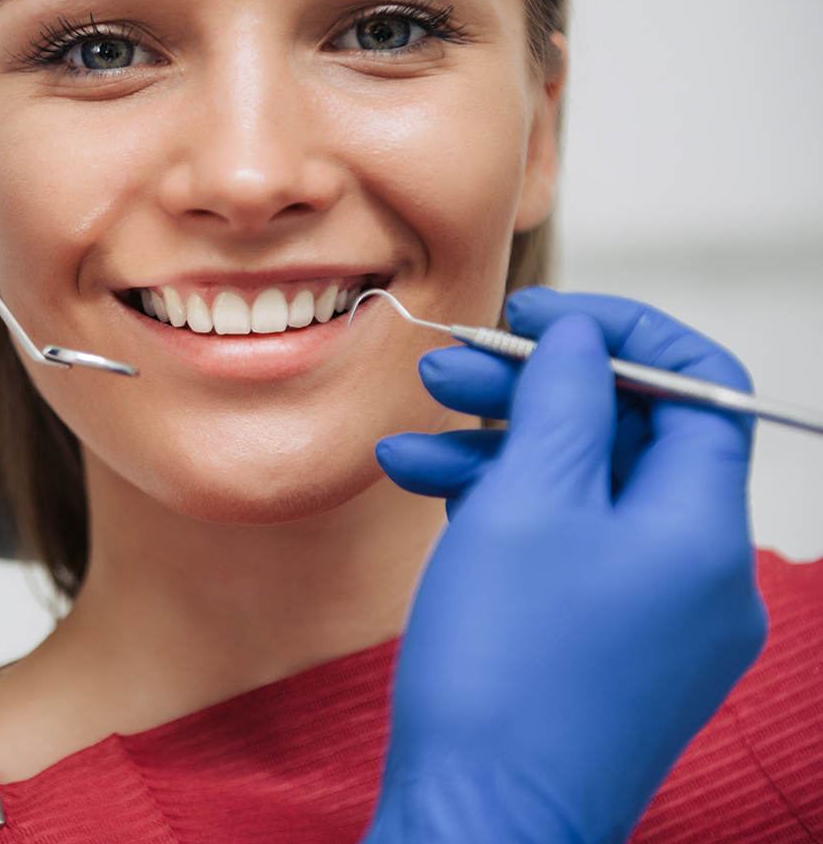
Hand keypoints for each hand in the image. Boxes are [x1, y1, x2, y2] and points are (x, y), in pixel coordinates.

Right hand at [363, 289, 767, 843]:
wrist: (482, 821)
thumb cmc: (503, 671)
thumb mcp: (524, 503)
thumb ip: (561, 402)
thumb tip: (582, 339)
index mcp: (702, 529)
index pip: (697, 386)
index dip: (617, 334)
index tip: (536, 317)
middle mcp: (700, 572)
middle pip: (631, 436)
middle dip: (535, 393)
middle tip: (450, 369)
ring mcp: (657, 617)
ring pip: (587, 492)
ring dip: (500, 451)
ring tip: (408, 440)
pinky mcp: (609, 649)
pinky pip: (571, 550)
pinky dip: (506, 513)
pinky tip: (431, 494)